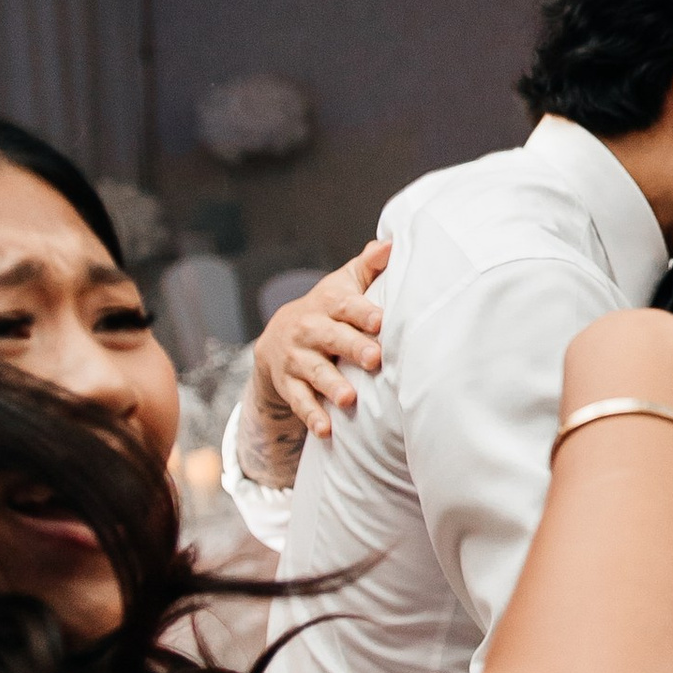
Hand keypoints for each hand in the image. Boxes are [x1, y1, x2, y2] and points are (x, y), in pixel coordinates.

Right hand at [241, 239, 389, 478]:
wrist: (279, 336)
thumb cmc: (329, 309)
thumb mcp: (344, 284)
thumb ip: (369, 266)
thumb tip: (393, 242)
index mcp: (328, 303)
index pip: (344, 305)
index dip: (361, 312)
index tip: (380, 321)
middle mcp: (309, 329)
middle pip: (331, 338)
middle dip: (352, 348)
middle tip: (374, 359)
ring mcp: (297, 358)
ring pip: (314, 372)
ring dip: (331, 386)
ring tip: (349, 399)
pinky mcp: (288, 384)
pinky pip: (298, 401)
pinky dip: (311, 415)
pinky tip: (325, 430)